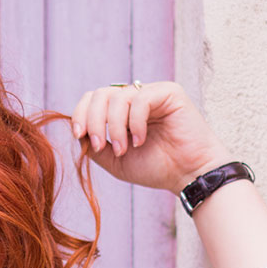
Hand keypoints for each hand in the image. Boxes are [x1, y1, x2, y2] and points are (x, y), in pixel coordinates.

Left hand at [70, 82, 231, 194]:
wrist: (188, 175)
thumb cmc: (157, 168)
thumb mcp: (115, 160)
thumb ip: (94, 145)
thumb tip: (78, 132)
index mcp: (122, 110)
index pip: (93, 99)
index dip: (80, 113)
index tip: (79, 135)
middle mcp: (136, 98)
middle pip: (100, 94)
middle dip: (94, 120)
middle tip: (101, 146)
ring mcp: (152, 92)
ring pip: (117, 97)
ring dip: (115, 127)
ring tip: (126, 149)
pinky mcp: (169, 92)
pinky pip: (141, 99)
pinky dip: (135, 122)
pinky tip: (140, 140)